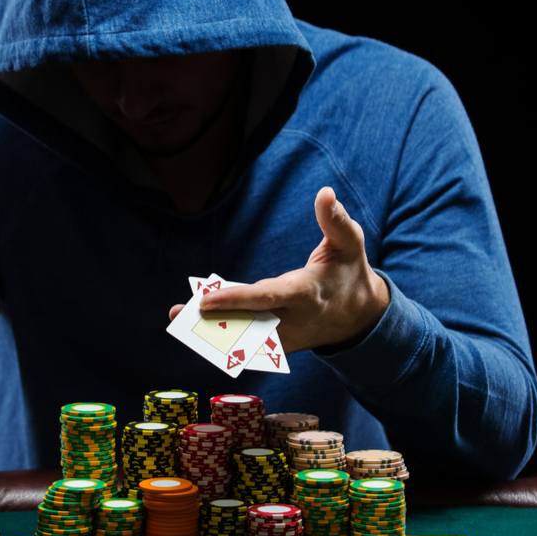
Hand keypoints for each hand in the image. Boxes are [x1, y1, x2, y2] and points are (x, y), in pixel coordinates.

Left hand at [166, 186, 389, 352]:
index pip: (269, 297)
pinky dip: (222, 336)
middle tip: (178, 312)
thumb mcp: (350, 243)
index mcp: (307, 294)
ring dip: (211, 330)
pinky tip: (194, 328)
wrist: (359, 316)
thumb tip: (325, 192)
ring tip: (177, 318)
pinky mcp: (278, 343)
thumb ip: (336, 220)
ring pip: (244, 336)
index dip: (238, 299)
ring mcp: (284, 336)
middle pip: (248, 322)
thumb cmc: (349, 272)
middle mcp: (292, 319)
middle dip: (214, 318)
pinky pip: (246, 342)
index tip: (207, 299)